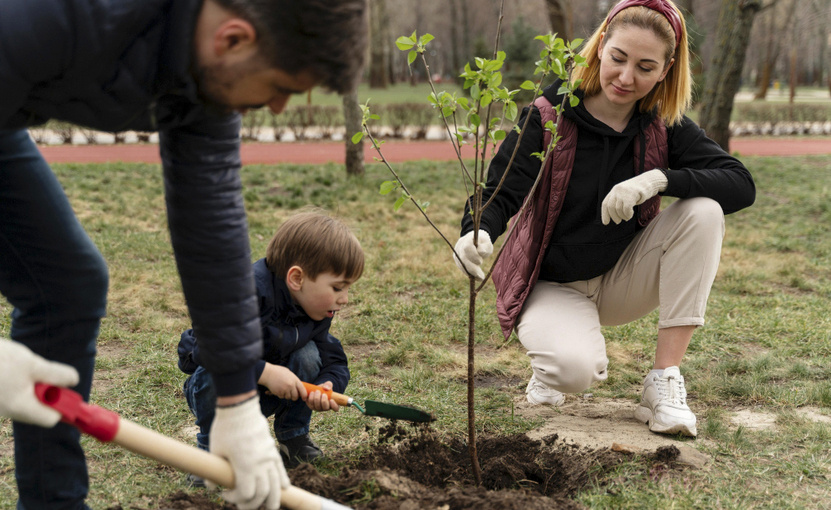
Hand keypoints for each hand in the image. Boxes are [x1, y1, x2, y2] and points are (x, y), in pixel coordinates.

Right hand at [0, 338, 78, 426]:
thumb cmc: (0, 359)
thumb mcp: (31, 364)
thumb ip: (55, 375)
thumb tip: (74, 381)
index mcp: (20, 408)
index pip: (50, 419)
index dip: (61, 405)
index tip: (63, 388)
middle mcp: (7, 413)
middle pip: (36, 409)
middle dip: (42, 391)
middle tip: (36, 371)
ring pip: (23, 400)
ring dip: (27, 386)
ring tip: (15, 368)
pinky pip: (10, 395)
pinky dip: (14, 384)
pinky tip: (6, 370)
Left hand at [209, 395, 289, 509]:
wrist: (240, 408)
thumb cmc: (225, 429)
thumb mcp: (215, 452)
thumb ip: (215, 473)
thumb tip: (213, 486)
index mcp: (245, 466)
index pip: (246, 494)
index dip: (235, 500)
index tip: (225, 494)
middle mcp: (261, 464)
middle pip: (263, 493)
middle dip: (253, 504)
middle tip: (243, 504)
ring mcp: (269, 457)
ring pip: (276, 485)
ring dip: (274, 498)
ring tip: (272, 507)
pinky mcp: (272, 450)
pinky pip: (281, 470)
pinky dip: (283, 481)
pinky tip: (284, 489)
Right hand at [258, 363, 305, 400]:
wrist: (268, 373)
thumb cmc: (278, 372)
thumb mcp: (289, 373)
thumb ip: (294, 380)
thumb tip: (298, 387)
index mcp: (295, 380)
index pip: (303, 390)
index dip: (304, 395)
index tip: (304, 398)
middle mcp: (291, 386)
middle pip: (295, 396)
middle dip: (294, 397)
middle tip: (292, 395)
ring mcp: (285, 390)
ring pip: (288, 397)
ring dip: (286, 395)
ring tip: (283, 389)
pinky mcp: (279, 393)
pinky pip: (282, 397)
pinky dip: (280, 395)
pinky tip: (278, 389)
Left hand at [305, 381, 339, 411]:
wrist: (316, 389)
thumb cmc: (324, 388)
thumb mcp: (327, 385)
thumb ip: (328, 385)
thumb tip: (326, 388)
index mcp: (332, 403)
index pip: (336, 408)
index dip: (334, 406)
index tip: (331, 400)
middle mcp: (325, 407)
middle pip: (325, 408)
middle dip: (324, 401)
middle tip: (323, 393)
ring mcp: (318, 408)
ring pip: (317, 406)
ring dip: (317, 398)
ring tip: (317, 391)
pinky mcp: (311, 406)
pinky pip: (311, 404)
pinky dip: (311, 398)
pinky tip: (312, 392)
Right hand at [453, 230, 492, 279]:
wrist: (475, 241)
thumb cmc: (483, 243)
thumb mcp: (487, 243)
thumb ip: (485, 247)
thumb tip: (481, 252)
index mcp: (467, 239)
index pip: (467, 248)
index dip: (473, 255)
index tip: (480, 262)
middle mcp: (459, 246)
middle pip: (463, 258)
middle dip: (472, 268)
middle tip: (481, 277)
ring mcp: (456, 253)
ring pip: (461, 265)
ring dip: (471, 273)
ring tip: (480, 278)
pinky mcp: (457, 260)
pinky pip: (462, 268)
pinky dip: (469, 273)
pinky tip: (476, 277)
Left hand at [601, 169, 667, 224]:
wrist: (649, 181)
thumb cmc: (637, 191)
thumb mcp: (625, 194)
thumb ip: (619, 202)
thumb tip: (615, 216)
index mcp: (614, 190)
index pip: (605, 203)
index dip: (604, 214)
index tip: (606, 223)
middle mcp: (617, 190)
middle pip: (611, 207)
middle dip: (614, 216)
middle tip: (618, 222)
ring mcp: (623, 192)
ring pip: (618, 209)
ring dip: (623, 216)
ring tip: (627, 217)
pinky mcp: (631, 195)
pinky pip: (626, 209)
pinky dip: (628, 214)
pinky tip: (630, 214)